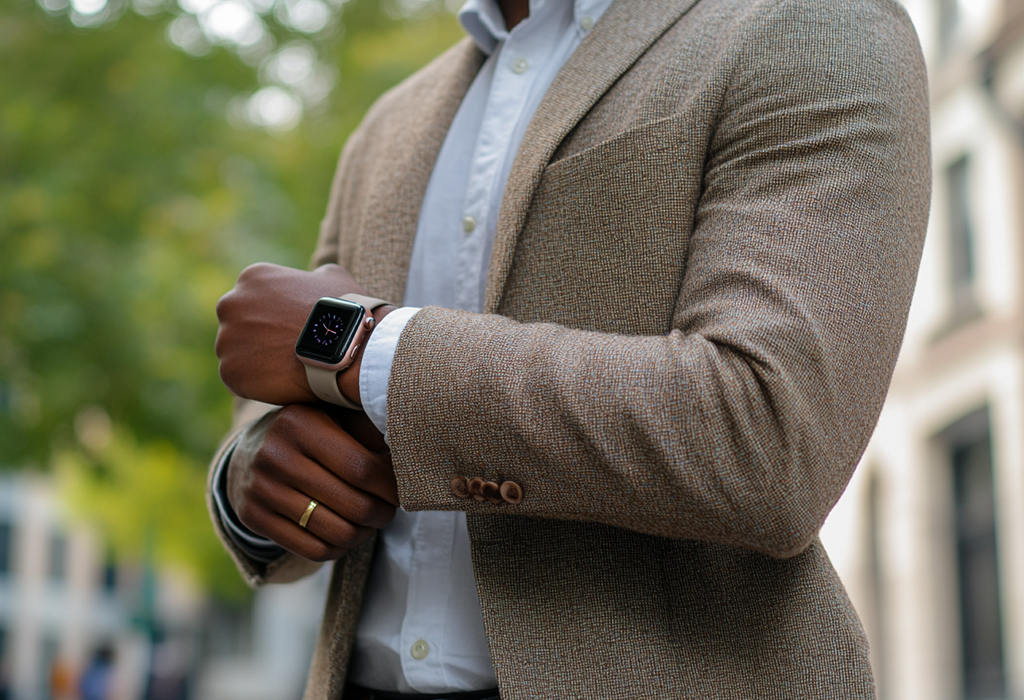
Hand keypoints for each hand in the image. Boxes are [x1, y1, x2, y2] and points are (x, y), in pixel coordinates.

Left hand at [215, 262, 367, 405]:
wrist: (346, 348)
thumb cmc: (345, 312)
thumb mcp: (332, 277)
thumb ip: (312, 277)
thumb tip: (313, 279)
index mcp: (252, 278)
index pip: (252, 300)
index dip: (272, 317)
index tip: (290, 329)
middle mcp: (230, 304)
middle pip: (238, 325)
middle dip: (258, 337)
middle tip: (286, 350)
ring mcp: (226, 339)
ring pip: (236, 353)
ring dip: (256, 361)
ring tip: (286, 369)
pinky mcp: (229, 371)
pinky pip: (237, 379)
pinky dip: (256, 384)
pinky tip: (281, 383)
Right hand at [227, 404, 397, 561]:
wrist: (248, 451)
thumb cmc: (310, 433)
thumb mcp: (335, 418)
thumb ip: (369, 430)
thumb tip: (412, 452)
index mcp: (301, 423)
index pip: (363, 468)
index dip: (391, 487)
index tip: (402, 490)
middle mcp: (276, 455)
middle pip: (354, 505)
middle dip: (382, 513)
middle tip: (388, 509)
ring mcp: (261, 489)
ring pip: (337, 533)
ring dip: (364, 533)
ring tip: (370, 521)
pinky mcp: (254, 518)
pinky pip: (314, 551)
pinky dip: (340, 549)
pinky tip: (347, 534)